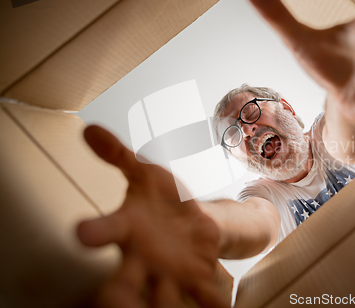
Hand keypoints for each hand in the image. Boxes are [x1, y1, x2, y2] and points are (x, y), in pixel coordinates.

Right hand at [77, 126, 228, 307]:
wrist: (191, 220)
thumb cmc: (161, 198)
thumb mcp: (144, 172)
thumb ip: (118, 155)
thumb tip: (88, 128)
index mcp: (128, 229)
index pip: (106, 230)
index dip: (94, 231)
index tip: (80, 233)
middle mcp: (142, 258)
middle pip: (124, 280)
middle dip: (118, 291)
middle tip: (112, 299)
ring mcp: (168, 273)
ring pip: (160, 298)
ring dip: (162, 303)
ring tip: (164, 305)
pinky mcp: (194, 280)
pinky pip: (202, 297)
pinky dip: (210, 304)